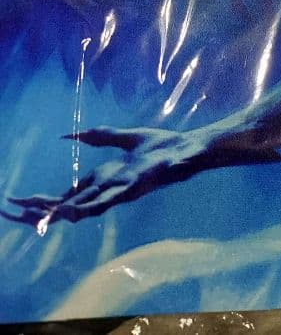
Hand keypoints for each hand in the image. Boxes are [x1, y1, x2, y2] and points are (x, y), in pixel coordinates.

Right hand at [2, 125, 225, 229]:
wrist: (192, 149)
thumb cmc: (163, 145)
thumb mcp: (124, 138)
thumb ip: (98, 136)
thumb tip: (68, 134)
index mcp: (104, 179)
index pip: (65, 194)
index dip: (41, 200)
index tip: (13, 202)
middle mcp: (109, 188)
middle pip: (67, 204)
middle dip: (39, 209)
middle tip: (9, 211)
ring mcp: (122, 189)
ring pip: (84, 206)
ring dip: (61, 211)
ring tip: (35, 217)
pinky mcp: (136, 185)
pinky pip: (110, 198)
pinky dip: (90, 205)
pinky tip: (71, 212)